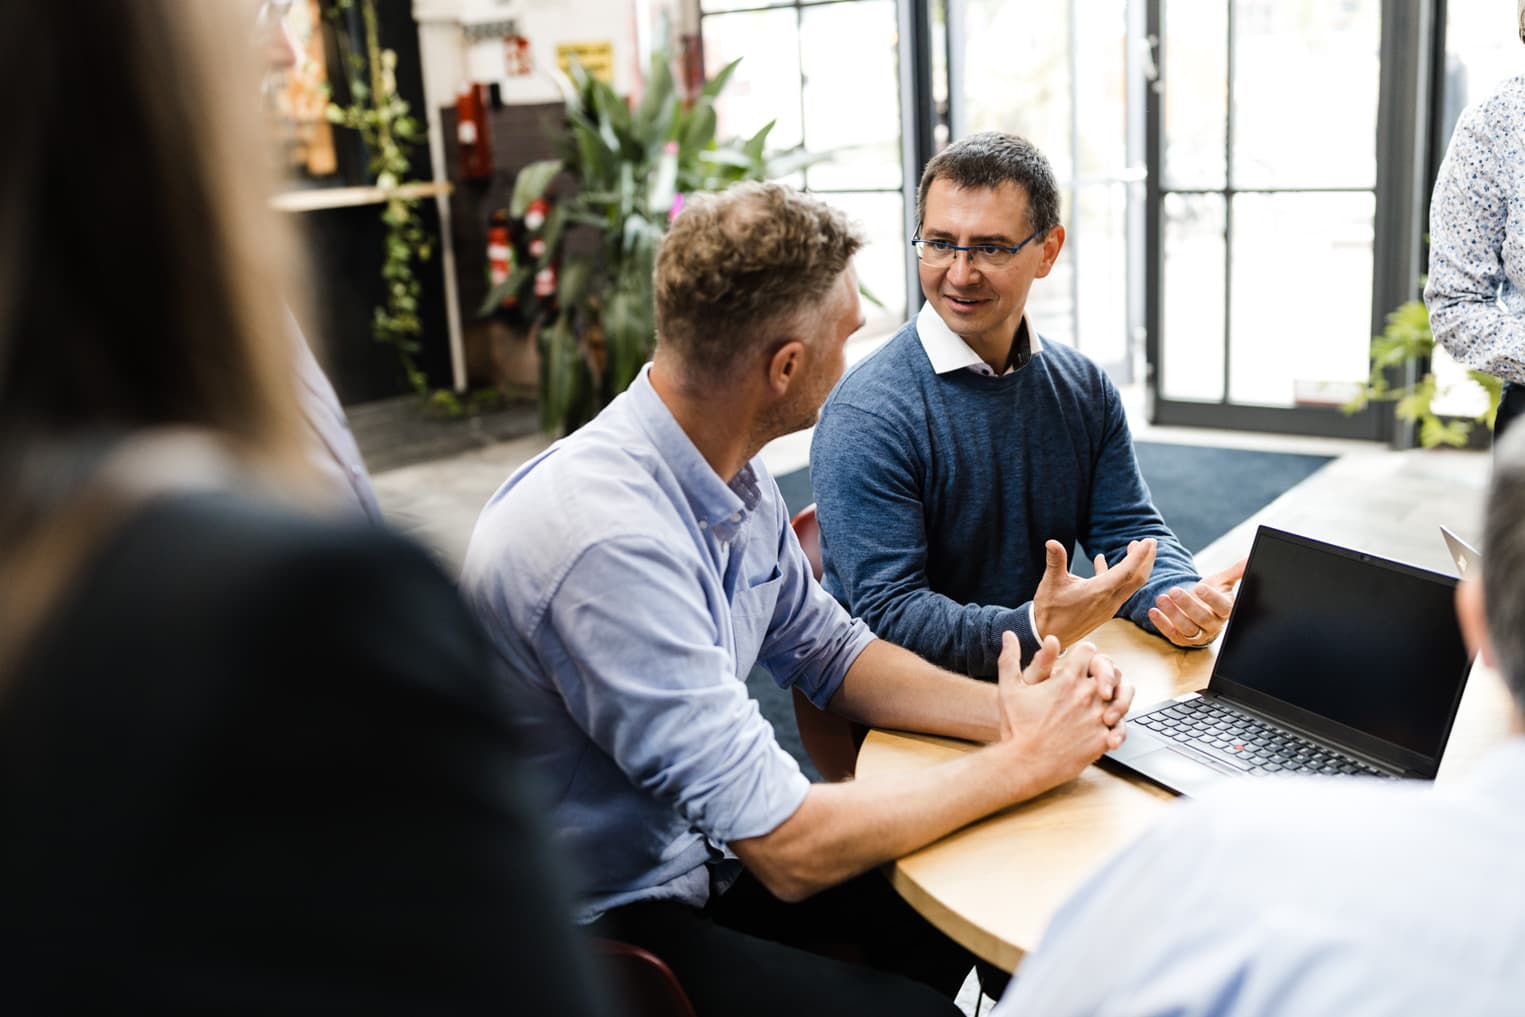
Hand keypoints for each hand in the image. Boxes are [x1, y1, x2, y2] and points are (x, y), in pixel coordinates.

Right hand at [996, 632, 1134, 794]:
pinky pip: (1120, 727)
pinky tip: (1103, 728)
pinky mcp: (1103, 740)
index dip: (1084, 653)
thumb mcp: (1009, 688)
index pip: (1089, 651)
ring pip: (1121, 698)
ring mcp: (1098, 718)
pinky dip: (1115, 726)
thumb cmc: (1015, 726)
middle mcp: (1087, 695)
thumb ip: (1010, 658)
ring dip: (1113, 698)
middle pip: (1111, 670)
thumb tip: (1009, 634)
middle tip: (1094, 681)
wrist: (1024, 763)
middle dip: (1103, 673)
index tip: (1079, 661)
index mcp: (1067, 679)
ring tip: (1102, 703)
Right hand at [1032, 538, 1156, 648]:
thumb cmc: (1049, 611)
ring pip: (1129, 585)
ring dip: (1134, 566)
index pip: (1127, 571)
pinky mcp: (1103, 610)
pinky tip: (1102, 561)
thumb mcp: (1051, 583)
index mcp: (1099, 591)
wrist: (1048, 636)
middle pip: (1137, 579)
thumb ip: (1055, 561)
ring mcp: (1108, 607)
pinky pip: (1117, 590)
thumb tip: (1051, 542)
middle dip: (1146, 560)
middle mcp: (1109, 601)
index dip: (1140, 555)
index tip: (1149, 541)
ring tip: (1132, 547)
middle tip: (1151, 542)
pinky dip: (1115, 575)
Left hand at [1149, 557, 1246, 647]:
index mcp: (1226, 610)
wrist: (1200, 609)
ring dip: (1173, 614)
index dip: (1212, 598)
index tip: (1200, 587)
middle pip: (1202, 618)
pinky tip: (1153, 611)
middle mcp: (1214, 625)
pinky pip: (1173, 634)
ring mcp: (1198, 634)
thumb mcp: (1222, 581)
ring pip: (1187, 628)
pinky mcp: (1183, 640)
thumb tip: (1248, 558)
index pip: (1222, 607)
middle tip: (1173, 590)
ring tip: (1160, 598)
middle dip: (1187, 605)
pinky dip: (1162, 624)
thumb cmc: (1212, 593)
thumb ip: (1235, 571)